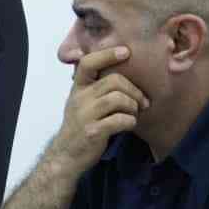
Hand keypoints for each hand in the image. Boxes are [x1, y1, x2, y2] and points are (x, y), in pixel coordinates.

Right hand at [45, 46, 149, 175]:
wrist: (65, 156)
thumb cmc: (79, 127)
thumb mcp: (80, 103)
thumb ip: (94, 88)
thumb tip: (122, 73)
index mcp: (77, 89)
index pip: (88, 63)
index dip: (108, 54)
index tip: (125, 52)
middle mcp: (79, 99)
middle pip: (114, 81)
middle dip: (134, 90)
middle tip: (143, 102)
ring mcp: (85, 116)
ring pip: (119, 99)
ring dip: (133, 106)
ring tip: (134, 113)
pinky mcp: (92, 132)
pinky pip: (120, 120)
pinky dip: (130, 122)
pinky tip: (128, 125)